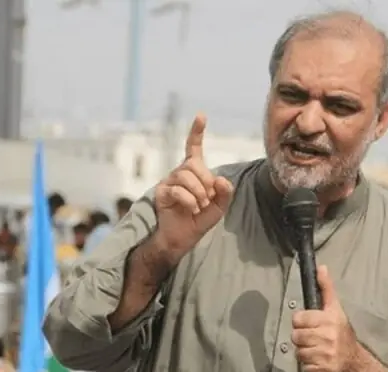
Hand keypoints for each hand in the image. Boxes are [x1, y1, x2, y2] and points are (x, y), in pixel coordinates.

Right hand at [154, 114, 233, 260]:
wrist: (181, 239)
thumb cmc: (198, 221)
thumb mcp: (219, 207)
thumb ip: (225, 193)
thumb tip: (220, 179)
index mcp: (194, 173)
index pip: (194, 148)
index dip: (197, 132)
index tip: (201, 116)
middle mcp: (180, 173)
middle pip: (194, 165)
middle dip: (206, 182)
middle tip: (207, 199)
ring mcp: (169, 181)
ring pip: (186, 176)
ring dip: (198, 194)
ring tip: (199, 206)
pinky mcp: (162, 192)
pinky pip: (179, 190)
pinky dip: (190, 202)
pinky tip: (191, 210)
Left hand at [291, 265, 359, 371]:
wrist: (355, 362)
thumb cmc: (342, 333)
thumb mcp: (335, 309)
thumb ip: (326, 289)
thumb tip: (321, 267)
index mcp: (329, 320)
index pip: (298, 318)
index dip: (301, 322)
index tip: (309, 324)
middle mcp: (328, 336)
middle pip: (296, 336)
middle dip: (302, 338)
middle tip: (313, 339)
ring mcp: (325, 354)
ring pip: (298, 352)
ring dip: (305, 352)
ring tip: (316, 350)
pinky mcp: (322, 370)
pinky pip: (304, 367)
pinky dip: (309, 366)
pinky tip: (319, 361)